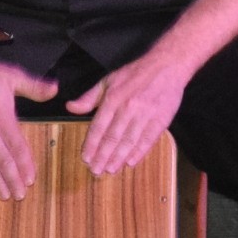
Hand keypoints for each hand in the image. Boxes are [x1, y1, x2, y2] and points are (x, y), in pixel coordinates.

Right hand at [0, 47, 56, 199]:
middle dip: (12, 180)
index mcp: (3, 118)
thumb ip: (34, 87)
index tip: (31, 179)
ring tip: (4, 195)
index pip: (18, 147)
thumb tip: (55, 89)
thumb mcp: (12, 76)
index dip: (25, 165)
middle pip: (2, 160)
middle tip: (20, 195)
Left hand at [67, 51, 192, 174]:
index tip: (86, 158)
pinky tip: (131, 162)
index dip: (91, 145)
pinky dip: (139, 152)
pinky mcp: (161, 119)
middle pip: (112, 138)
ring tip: (110, 170)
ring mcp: (145, 114)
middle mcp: (128, 108)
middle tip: (96, 170)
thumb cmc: (135, 74)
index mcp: (113, 99)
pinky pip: (148, 139)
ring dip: (118, 158)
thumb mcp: (108, 81)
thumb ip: (89, 97)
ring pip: (129, 141)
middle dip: (103, 156)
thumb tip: (70, 107)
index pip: (98, 127)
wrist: (167, 66)